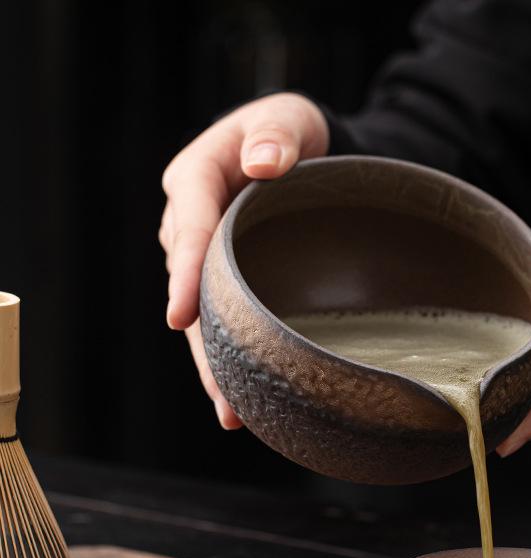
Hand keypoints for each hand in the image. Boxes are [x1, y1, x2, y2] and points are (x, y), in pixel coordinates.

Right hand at [159, 93, 328, 427]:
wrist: (300, 154)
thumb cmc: (291, 133)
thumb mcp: (288, 118)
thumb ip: (276, 134)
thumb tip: (263, 163)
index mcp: (197, 178)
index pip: (188, 228)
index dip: (184, 273)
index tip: (180, 316)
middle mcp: (190, 222)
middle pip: (190, 286)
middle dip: (202, 343)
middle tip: (222, 396)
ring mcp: (205, 255)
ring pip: (202, 314)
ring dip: (214, 365)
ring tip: (232, 414)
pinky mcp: (225, 278)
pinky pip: (221, 318)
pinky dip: (230, 356)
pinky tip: (244, 398)